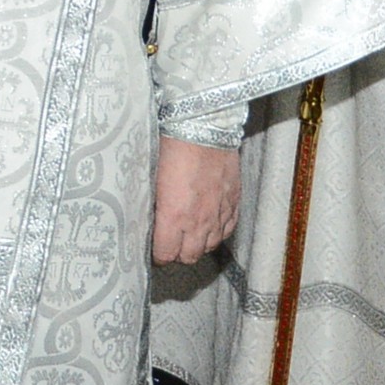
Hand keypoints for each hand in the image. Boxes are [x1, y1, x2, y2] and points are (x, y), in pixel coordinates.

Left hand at [151, 138, 240, 263]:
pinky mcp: (233, 201)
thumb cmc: (173, 147)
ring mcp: (219, 212)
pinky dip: (218, 231)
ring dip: (198, 244)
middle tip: (170, 242)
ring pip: (209, 246)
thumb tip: (150, 220)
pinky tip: (210, 224)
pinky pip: (228, 229)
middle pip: (188, 257)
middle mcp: (199, 221)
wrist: (204, 127)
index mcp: (174, 217)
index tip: (154, 248)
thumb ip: (156, 206)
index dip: (158, 254)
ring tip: (189, 234)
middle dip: (177, 253)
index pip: (166, 254)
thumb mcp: (153, 179)